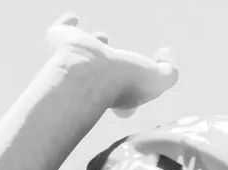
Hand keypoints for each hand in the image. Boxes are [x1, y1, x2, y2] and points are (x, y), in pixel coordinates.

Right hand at [46, 15, 178, 115]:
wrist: (87, 74)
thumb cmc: (123, 81)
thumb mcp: (158, 79)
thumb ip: (169, 70)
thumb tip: (164, 52)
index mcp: (115, 90)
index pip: (128, 93)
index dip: (137, 90)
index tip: (143, 79)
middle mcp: (93, 77)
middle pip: (104, 72)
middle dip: (113, 62)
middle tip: (121, 61)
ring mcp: (75, 58)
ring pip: (84, 51)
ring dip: (94, 43)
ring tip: (103, 37)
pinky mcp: (59, 40)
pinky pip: (60, 29)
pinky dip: (65, 23)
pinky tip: (72, 18)